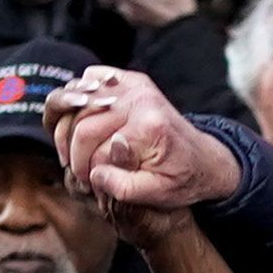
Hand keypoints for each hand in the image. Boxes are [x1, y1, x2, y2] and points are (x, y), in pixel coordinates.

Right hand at [50, 63, 241, 215]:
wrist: (204, 159)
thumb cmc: (181, 180)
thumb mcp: (158, 194)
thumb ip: (124, 187)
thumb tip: (95, 173)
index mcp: (149, 127)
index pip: (96, 149)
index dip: (84, 171)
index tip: (88, 186)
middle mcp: (142, 100)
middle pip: (83, 123)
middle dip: (73, 152)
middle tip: (78, 174)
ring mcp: (136, 85)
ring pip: (79, 99)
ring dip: (68, 126)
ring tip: (73, 152)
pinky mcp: (132, 79)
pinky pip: (91, 78)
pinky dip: (78, 97)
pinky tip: (80, 123)